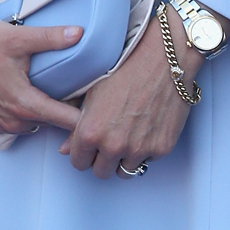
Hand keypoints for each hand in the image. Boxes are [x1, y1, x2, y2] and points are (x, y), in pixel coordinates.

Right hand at [0, 0, 83, 135]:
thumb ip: (51, 38)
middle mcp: (11, 120)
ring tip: (69, 102)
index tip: (102, 117)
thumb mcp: (18, 37)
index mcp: (22, 103)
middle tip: (92, 104)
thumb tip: (79, 33)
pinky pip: (18, 125)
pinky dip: (30, 117)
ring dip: (49, 117)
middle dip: (71, 118)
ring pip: (35, 125)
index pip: (63, 120)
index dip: (85, 120)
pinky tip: (38, 101)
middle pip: (52, 125)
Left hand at [60, 3, 202, 178]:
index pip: (78, 162)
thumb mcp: (93, 92)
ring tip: (131, 133)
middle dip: (104, 158)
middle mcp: (113, 145)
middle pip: (101, 172)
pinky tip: (148, 126)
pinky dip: (147, 149)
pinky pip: (148, 160)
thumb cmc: (127, 66)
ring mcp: (139, 149)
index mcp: (90, 132)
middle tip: (113, 138)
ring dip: (125, 157)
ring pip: (125, 171)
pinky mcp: (161, 148)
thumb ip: (75, 125)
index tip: (93, 143)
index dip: (85, 152)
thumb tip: (64, 150)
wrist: (165, 57)